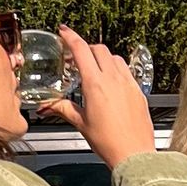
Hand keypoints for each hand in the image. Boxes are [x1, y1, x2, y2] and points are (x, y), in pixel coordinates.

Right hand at [44, 27, 153, 168]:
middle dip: (86, 48)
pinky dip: (117, 69)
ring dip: (103, 57)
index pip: (81, 50)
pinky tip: (112, 82)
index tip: (64, 31)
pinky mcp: (139, 91)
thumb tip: (47, 105)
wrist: (134, 154)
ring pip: (115, 57)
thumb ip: (63, 109)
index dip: (70, 37)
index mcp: (95, 84)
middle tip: (77, 57)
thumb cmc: (109, 142)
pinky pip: (127, 71)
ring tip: (95, 69)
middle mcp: (114, 79)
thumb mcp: (81, 123)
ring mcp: (129, 83)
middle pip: (99, 49)